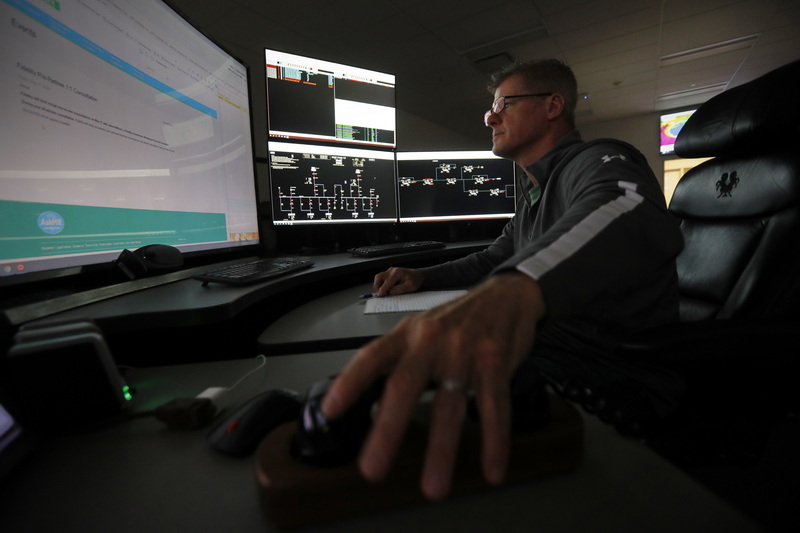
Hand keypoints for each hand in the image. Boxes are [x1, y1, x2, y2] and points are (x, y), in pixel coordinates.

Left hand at [322, 272, 545, 499]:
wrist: (507, 295)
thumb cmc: (459, 318)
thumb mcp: (421, 329)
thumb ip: (397, 360)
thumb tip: (370, 400)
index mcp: (408, 334)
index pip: (372, 356)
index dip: (350, 382)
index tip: (332, 410)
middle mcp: (432, 340)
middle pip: (404, 387)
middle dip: (387, 431)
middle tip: (372, 469)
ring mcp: (465, 351)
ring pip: (449, 406)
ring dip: (441, 451)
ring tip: (434, 487)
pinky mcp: (496, 362)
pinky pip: (495, 407)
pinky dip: (494, 441)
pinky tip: (491, 469)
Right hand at [373, 267, 424, 295]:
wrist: (418, 275)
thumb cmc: (415, 280)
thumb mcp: (411, 286)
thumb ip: (400, 289)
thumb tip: (390, 292)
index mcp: (397, 272)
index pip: (387, 282)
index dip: (382, 289)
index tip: (380, 295)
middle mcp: (392, 270)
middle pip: (379, 277)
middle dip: (377, 286)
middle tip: (380, 294)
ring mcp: (389, 271)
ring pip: (378, 277)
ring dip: (378, 285)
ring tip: (383, 292)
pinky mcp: (389, 274)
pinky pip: (382, 279)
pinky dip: (381, 284)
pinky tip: (386, 290)